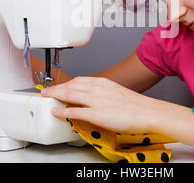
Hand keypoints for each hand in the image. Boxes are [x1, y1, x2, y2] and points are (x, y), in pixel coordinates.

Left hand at [40, 77, 158, 133]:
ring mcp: (96, 101)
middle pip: (70, 86)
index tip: (59, 86)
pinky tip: (56, 111)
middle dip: (55, 88)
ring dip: (55, 96)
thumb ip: (102, 92)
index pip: (78, 80)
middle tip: (46, 91)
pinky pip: (74, 111)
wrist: (146, 112)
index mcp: (102, 82)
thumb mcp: (116, 91)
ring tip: (47, 98)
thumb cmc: (135, 104)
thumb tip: (92, 97)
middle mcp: (97, 88)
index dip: (65, 83)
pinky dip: (62, 111)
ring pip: (69, 95)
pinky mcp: (96, 114)